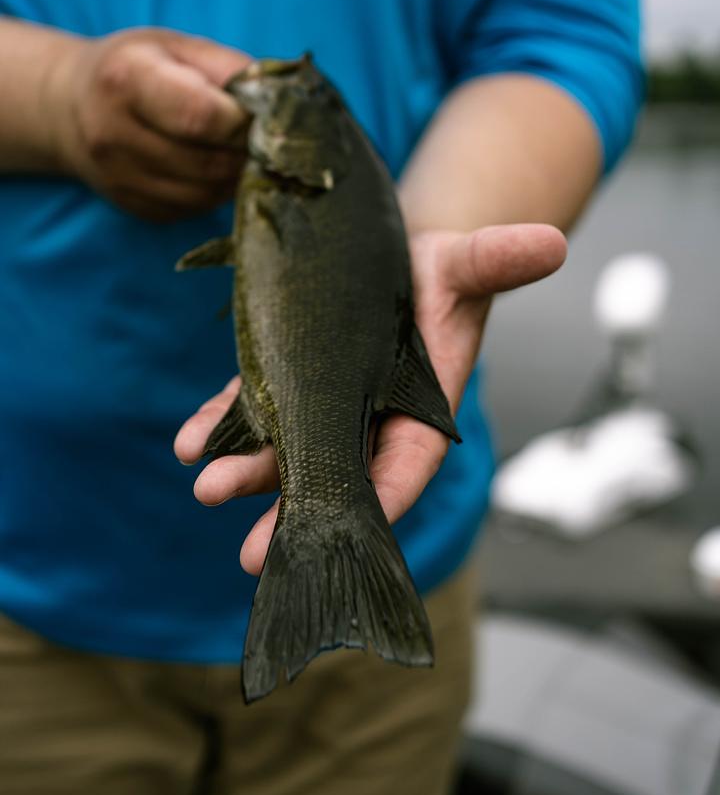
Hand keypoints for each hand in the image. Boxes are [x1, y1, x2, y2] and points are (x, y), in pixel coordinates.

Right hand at [49, 27, 250, 220]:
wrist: (72, 107)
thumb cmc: (138, 67)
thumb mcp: (178, 46)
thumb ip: (230, 68)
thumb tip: (279, 102)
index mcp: (126, 80)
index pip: (200, 116)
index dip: (242, 120)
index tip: (258, 112)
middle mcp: (113, 135)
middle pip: (209, 162)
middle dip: (246, 151)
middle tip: (259, 135)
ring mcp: (120, 179)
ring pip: (207, 194)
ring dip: (236, 176)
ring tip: (238, 149)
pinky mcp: (136, 209)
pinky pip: (196, 210)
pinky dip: (216, 192)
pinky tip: (213, 167)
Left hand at [174, 223, 566, 573]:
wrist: (398, 258)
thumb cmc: (442, 271)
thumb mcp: (468, 264)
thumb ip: (499, 261)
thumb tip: (552, 242)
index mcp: (422, 411)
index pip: (405, 466)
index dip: (379, 499)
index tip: (349, 529)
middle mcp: (368, 422)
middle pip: (332, 476)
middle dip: (292, 510)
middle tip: (254, 552)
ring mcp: (321, 408)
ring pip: (282, 451)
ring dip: (247, 471)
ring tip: (207, 485)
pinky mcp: (283, 382)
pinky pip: (250, 410)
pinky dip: (221, 426)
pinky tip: (189, 441)